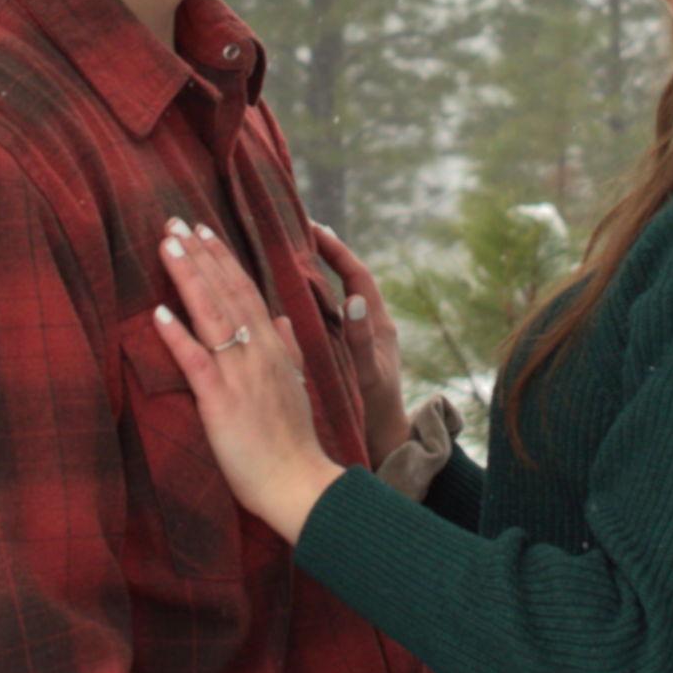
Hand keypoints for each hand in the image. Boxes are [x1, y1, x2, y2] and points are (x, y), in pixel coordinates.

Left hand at [152, 219, 345, 542]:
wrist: (298, 482)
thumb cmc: (293, 442)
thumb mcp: (296, 386)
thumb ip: (289, 349)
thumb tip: (281, 318)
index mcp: (275, 348)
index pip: (246, 291)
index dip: (223, 258)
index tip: (202, 231)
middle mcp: (259, 353)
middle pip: (227, 292)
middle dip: (200, 254)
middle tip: (174, 220)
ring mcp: (240, 375)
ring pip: (212, 315)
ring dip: (188, 277)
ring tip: (166, 245)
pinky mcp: (221, 401)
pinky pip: (196, 361)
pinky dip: (177, 335)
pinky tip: (157, 312)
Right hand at [311, 223, 408, 463]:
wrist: (384, 445)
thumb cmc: (377, 416)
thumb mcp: (369, 378)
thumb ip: (361, 342)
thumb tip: (351, 299)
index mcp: (379, 327)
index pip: (358, 276)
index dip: (338, 250)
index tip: (314, 228)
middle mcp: (370, 326)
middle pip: (347, 279)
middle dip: (325, 254)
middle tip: (296, 231)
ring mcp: (358, 339)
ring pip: (335, 296)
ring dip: (316, 275)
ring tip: (288, 255)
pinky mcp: (347, 352)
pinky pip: (328, 317)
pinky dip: (311, 301)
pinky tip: (288, 298)